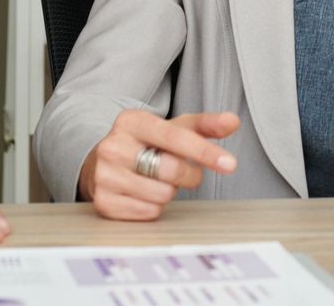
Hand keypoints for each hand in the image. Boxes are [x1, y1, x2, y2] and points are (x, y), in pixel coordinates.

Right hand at [78, 109, 240, 220]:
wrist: (101, 164)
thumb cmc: (146, 144)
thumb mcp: (173, 128)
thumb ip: (205, 124)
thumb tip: (232, 121)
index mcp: (132, 121)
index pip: (175, 137)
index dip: (205, 151)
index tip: (230, 164)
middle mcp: (113, 147)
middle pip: (171, 170)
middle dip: (189, 174)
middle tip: (183, 171)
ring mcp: (104, 176)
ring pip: (161, 194)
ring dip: (169, 191)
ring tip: (157, 180)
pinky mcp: (103, 202)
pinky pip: (147, 212)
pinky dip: (154, 206)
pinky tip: (145, 193)